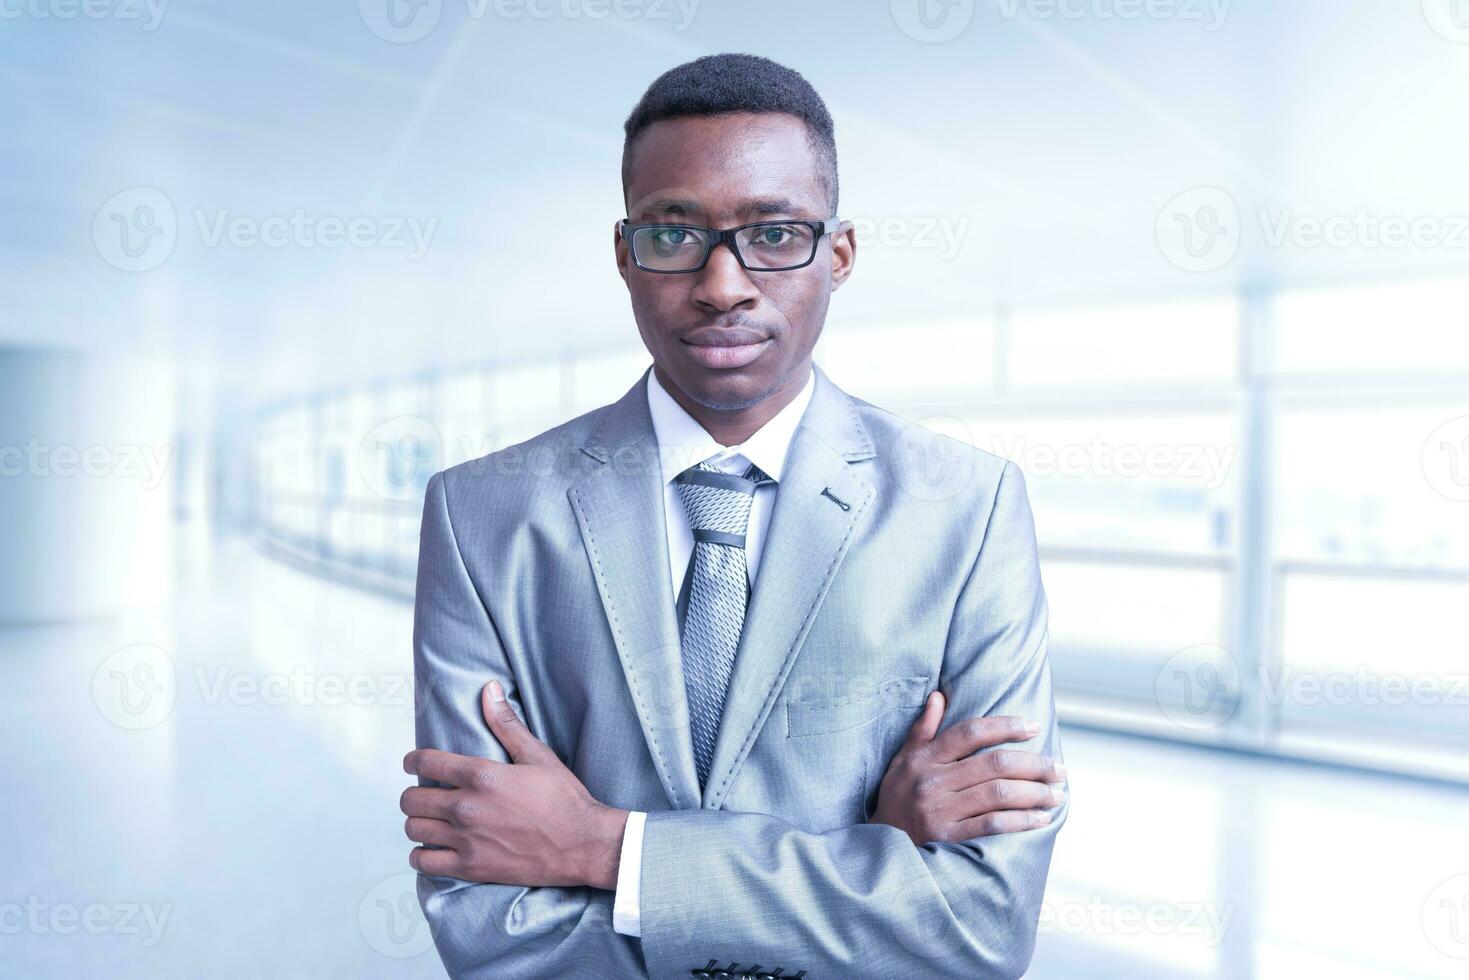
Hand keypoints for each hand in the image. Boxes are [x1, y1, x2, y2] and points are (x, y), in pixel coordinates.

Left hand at [400, 679, 628, 889]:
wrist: (582, 845)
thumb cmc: (564, 799)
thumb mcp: (537, 755)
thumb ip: (506, 723)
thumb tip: (489, 689)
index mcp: (481, 775)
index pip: (425, 762)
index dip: (413, 761)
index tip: (413, 763)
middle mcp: (467, 807)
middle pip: (411, 799)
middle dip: (414, 793)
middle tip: (425, 794)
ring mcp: (466, 840)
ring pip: (414, 829)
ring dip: (418, 822)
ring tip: (430, 820)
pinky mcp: (470, 867)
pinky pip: (424, 862)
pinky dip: (422, 855)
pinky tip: (434, 848)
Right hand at [870, 691, 1065, 844]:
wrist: (877, 845)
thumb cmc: (895, 798)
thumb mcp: (902, 760)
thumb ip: (922, 729)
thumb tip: (938, 696)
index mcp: (924, 757)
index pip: (970, 732)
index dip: (1005, 726)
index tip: (1033, 727)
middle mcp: (933, 780)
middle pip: (993, 764)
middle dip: (1034, 764)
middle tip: (1059, 768)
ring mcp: (940, 809)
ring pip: (998, 793)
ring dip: (1034, 793)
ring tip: (1057, 793)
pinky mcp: (947, 837)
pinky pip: (992, 825)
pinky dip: (1021, 820)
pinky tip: (1042, 819)